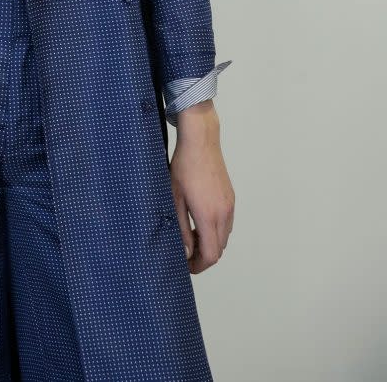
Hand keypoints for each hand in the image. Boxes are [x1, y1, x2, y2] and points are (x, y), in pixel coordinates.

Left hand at [169, 100, 234, 273]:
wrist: (201, 140)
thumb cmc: (184, 167)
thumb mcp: (175, 198)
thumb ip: (181, 228)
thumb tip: (186, 251)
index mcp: (209, 216)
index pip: (210, 255)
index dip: (198, 266)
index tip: (186, 266)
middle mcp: (224, 213)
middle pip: (218, 249)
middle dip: (203, 257)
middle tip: (185, 253)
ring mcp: (230, 205)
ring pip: (224, 237)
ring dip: (210, 243)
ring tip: (190, 235)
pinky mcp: (230, 197)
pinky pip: (226, 223)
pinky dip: (215, 230)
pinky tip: (199, 220)